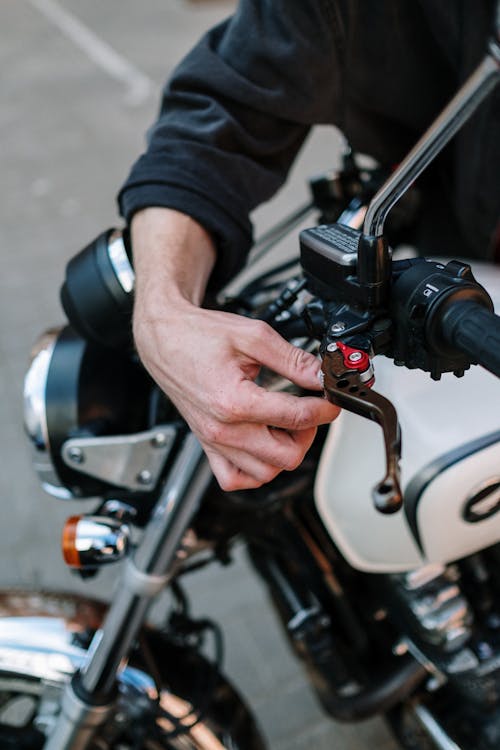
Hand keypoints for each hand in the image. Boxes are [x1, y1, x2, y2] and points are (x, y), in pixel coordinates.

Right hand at [131, 208, 339, 490]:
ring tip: (287, 425)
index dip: (324, 408)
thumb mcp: (254, 337)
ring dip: (285, 452)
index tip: (332, 400)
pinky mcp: (207, 445)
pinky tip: (264, 447)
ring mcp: (213, 442)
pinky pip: (235, 478)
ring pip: (265, 473)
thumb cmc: (199, 336)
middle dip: (308, 433)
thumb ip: (294, 360)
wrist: (164, 339)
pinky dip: (255, 471)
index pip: (297, 417)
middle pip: (286, 456)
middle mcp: (222, 430)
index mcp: (235, 402)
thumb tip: (322, 375)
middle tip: (310, 410)